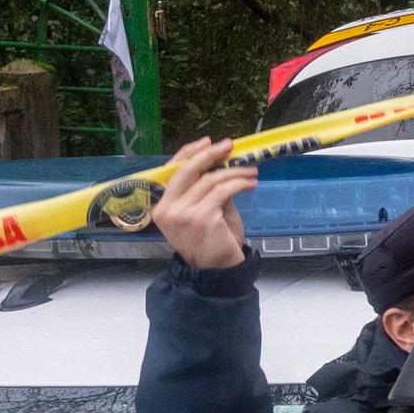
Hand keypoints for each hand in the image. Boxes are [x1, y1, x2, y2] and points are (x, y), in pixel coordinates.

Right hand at [148, 138, 254, 269]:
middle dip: (210, 154)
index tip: (208, 142)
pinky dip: (239, 183)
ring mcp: (182, 213)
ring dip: (235, 172)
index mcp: (162, 205)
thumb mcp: (203, 210)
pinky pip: (223, 190)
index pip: (172, 170)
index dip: (190, 153)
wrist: (216, 270)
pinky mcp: (201, 216)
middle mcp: (167, 208)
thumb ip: (205, 190)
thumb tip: (220, 165)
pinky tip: (251, 184)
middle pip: (187, 170)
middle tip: (230, 146)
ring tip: (251, 172)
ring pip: (210, 179)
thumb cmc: (212, 240)